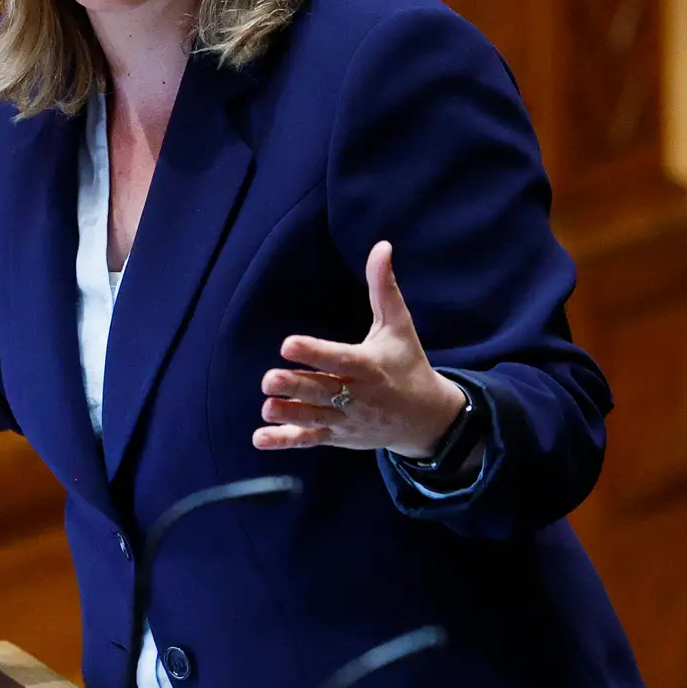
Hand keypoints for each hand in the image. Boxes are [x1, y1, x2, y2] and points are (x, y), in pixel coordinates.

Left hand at [253, 241, 465, 458]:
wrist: (426, 419)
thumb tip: (381, 246)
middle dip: (296, 386)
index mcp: (369, 365)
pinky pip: (310, 439)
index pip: (340, 358)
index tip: (288, 344)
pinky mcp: (338, 435)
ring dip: (289, 413)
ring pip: (314, 416)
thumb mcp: (399, 326)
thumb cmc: (407, 364)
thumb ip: (384, 288)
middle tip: (269, 379)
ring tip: (266, 406)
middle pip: (322, 390)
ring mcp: (346, 418)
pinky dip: (285, 441)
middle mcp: (357, 395)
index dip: (315, 352)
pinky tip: (260, 438)